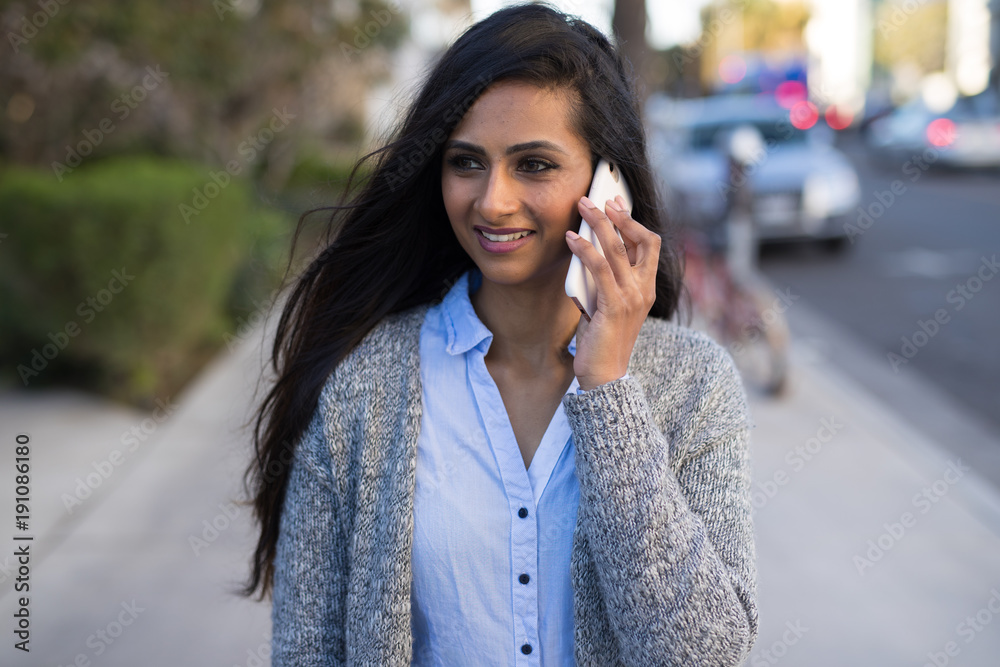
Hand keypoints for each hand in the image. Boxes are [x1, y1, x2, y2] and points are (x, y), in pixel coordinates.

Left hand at [565, 194, 660, 390]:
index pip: (650, 245)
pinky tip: (571, 238)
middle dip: (619, 214)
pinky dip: (585, 249)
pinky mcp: (614, 306)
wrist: (604, 375)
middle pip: (640, 240)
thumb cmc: (601, 341)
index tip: (616, 205)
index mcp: (647, 288)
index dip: (634, 222)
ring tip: (582, 206)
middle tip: (599, 197)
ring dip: (598, 223)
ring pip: (618, 249)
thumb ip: (602, 281)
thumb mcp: (605, 304)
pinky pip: (600, 268)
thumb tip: (585, 254)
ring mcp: (632, 298)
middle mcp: (644, 290)